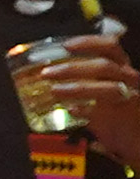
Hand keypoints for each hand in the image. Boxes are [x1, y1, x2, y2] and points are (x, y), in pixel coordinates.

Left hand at [33, 27, 139, 158]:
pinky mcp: (124, 118)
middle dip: (73, 68)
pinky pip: (104, 113)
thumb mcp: (102, 89)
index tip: (66, 45)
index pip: (110, 47)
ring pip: (106, 88)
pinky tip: (71, 110)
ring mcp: (129, 98)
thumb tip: (50, 76)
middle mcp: (128, 80)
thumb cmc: (116, 112)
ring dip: (78, 88)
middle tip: (48, 73)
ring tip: (55, 90)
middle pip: (104, 66)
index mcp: (122, 69)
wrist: (135, 135)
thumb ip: (82, 81)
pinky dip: (85, 110)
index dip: (89, 43)